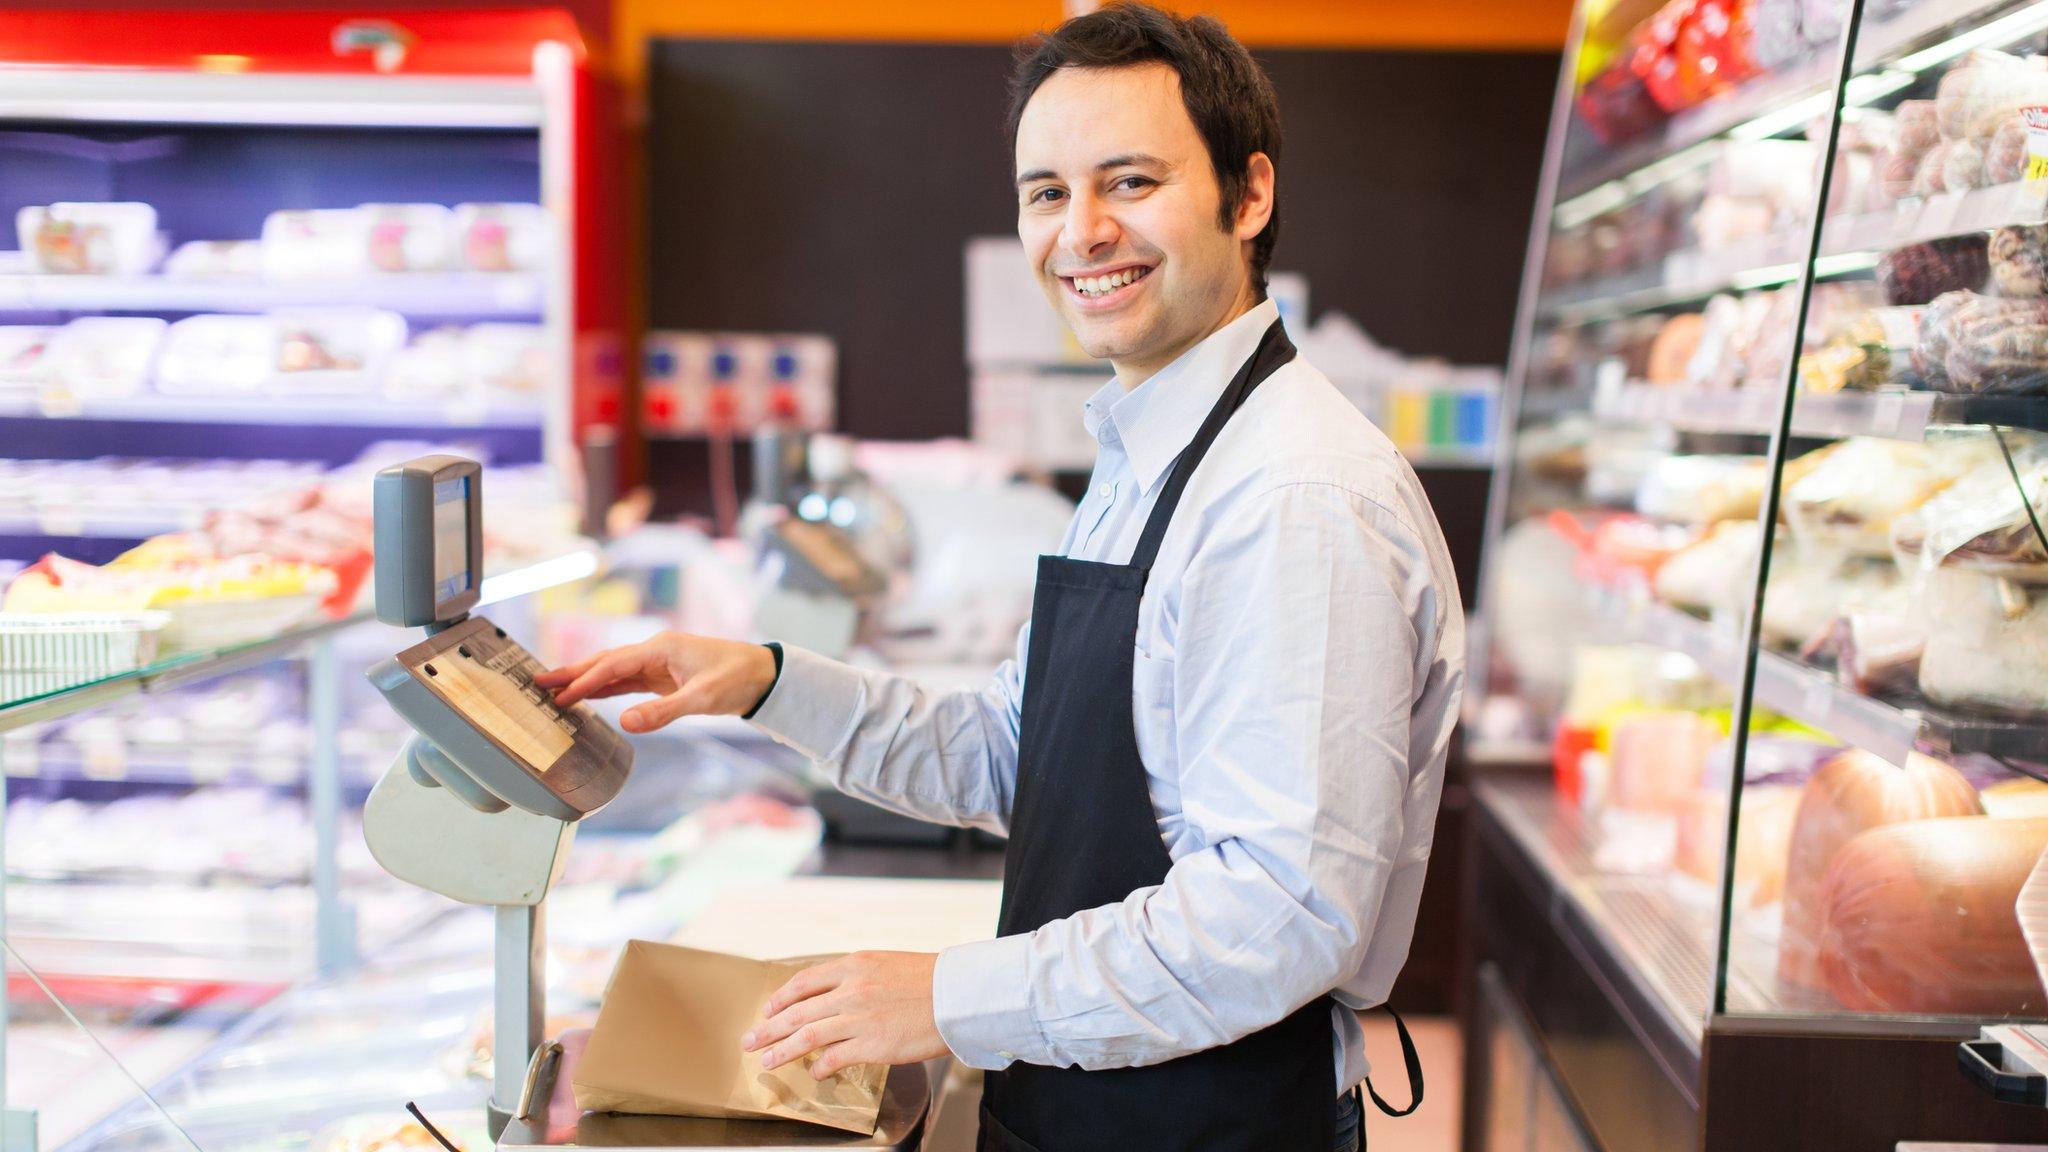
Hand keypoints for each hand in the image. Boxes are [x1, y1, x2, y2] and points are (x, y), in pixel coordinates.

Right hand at [533, 632, 777, 732]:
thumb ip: (664, 711)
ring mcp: (658, 663)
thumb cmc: (738, 679)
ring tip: (553, 689)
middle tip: (537, 682)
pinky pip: (626, 681)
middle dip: (572, 673)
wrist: (763, 674)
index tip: (560, 694)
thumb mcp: (702, 697)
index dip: (585, 680)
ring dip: (584, 680)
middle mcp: (654, 652)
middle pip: (605, 662)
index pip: (613, 664)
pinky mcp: (663, 677)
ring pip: (612, 671)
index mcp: (660, 649)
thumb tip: (626, 722)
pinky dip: (604, 688)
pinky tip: (587, 695)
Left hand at [740, 951, 948, 1078]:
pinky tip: (814, 1071)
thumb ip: (858, 978)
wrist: (959, 994)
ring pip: (807, 1035)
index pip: (804, 981)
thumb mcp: (887, 965)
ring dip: (782, 1050)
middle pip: (797, 1011)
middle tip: (750, 1040)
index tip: (768, 1009)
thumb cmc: (930, 980)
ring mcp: (859, 1018)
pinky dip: (819, 1066)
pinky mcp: (871, 1045)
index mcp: (854, 965)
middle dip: (769, 1027)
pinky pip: (834, 1058)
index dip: (781, 998)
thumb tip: (835, 998)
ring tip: (766, 1060)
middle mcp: (851, 989)